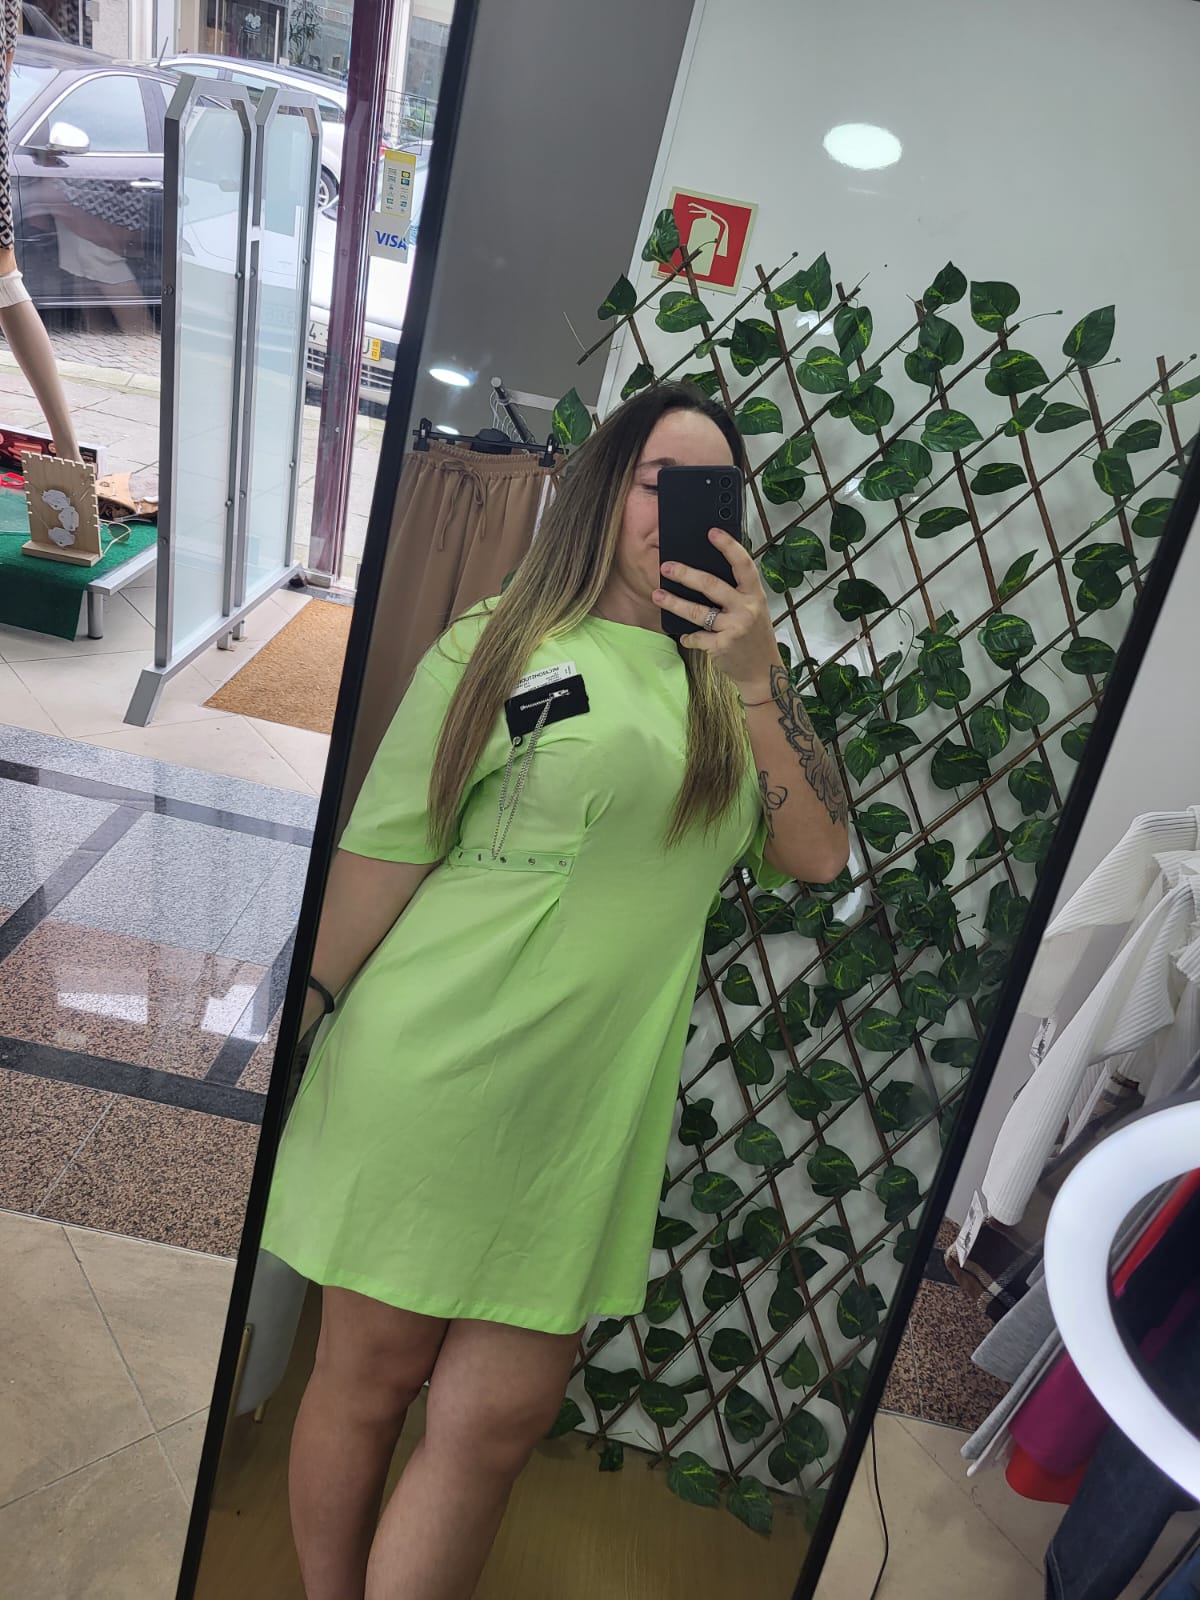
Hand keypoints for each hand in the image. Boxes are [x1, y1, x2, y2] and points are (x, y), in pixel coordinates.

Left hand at [654, 530, 781, 700]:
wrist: (762, 671)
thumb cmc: (754, 636)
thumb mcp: (753, 609)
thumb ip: (736, 593)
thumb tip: (703, 575)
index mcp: (755, 594)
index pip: (743, 565)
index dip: (728, 547)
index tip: (712, 532)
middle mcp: (747, 609)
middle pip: (712, 585)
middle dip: (686, 574)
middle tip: (666, 566)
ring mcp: (735, 628)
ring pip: (698, 612)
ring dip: (674, 603)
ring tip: (657, 595)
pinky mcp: (722, 646)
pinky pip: (696, 637)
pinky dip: (688, 637)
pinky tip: (684, 636)